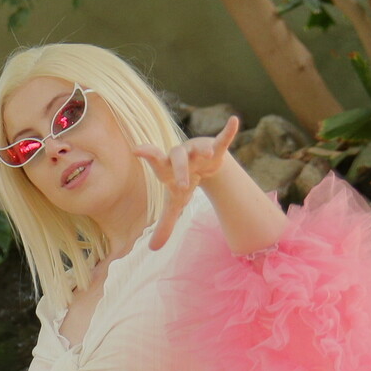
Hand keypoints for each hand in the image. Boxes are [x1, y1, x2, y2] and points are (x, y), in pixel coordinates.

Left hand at [133, 113, 239, 250]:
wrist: (203, 167)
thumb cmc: (184, 182)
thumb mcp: (176, 202)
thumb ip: (166, 223)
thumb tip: (153, 249)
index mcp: (168, 168)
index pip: (156, 160)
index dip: (148, 154)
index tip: (136, 149)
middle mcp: (181, 155)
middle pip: (177, 158)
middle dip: (180, 170)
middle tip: (184, 187)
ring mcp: (198, 150)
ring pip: (199, 148)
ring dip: (203, 150)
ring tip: (207, 154)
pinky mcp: (216, 149)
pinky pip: (222, 140)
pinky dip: (228, 132)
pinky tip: (234, 120)